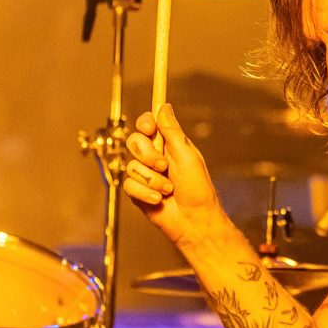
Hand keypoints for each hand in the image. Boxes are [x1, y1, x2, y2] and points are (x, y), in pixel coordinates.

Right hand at [121, 104, 227, 248]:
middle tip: (163, 166)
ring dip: (152, 180)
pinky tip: (158, 199)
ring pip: (131, 166)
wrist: (194, 221)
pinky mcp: (137, 192)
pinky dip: (145, 193)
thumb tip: (163, 106)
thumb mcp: (188, 156)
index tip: (149, 129)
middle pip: (134, 142)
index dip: (144, 123)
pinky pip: (128, 185)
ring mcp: (145, 175)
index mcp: (168, 145)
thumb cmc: (198, 189)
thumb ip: (172, 131)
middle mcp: (154, 157)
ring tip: (168, 189)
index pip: (148, 125)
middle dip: (147, 155)